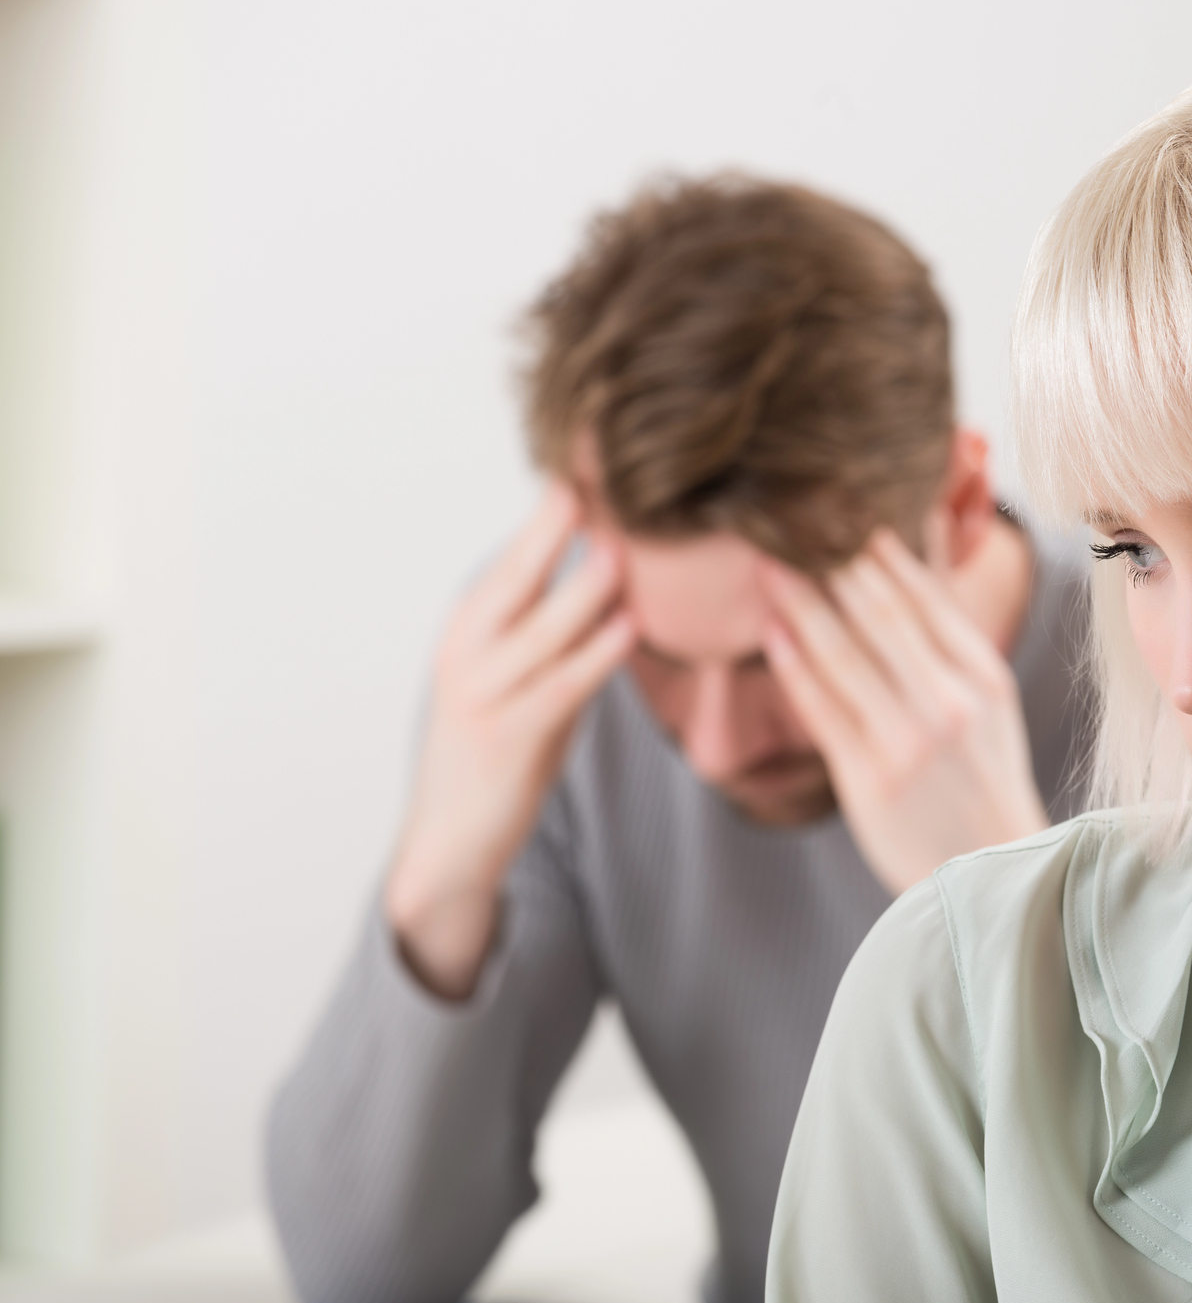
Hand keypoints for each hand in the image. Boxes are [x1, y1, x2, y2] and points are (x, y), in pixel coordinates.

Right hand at [384, 484, 635, 998]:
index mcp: (471, 627)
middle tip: (602, 471)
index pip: (515, 555)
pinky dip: (595, 654)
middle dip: (556, 522)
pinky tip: (629, 627)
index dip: (551, 508)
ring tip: (624, 544)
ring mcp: (483, 693)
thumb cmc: (501, 749)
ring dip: (585, 585)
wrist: (451, 842)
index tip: (590, 460)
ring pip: (541, 626)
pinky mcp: (510, 737)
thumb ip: (559, 628)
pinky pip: (561, 686)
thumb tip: (613, 569)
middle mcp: (469, 650)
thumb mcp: (524, 676)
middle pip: (517, 572)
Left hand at [761, 527, 1048, 894]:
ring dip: (801, 603)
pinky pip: (824, 710)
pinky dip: (795, 666)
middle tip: (787, 518)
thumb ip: (948, 634)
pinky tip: (771, 631)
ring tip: (767, 563)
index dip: (878, 550)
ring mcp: (908, 742)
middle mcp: (948, 703)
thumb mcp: (989, 700)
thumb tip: (914, 553)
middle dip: (831, 562)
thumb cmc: (982, 777)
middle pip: (879, 615)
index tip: (840, 509)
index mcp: (983, 676)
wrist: (991, 872)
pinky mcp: (871, 780)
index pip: (924, 597)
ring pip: (845, 655)